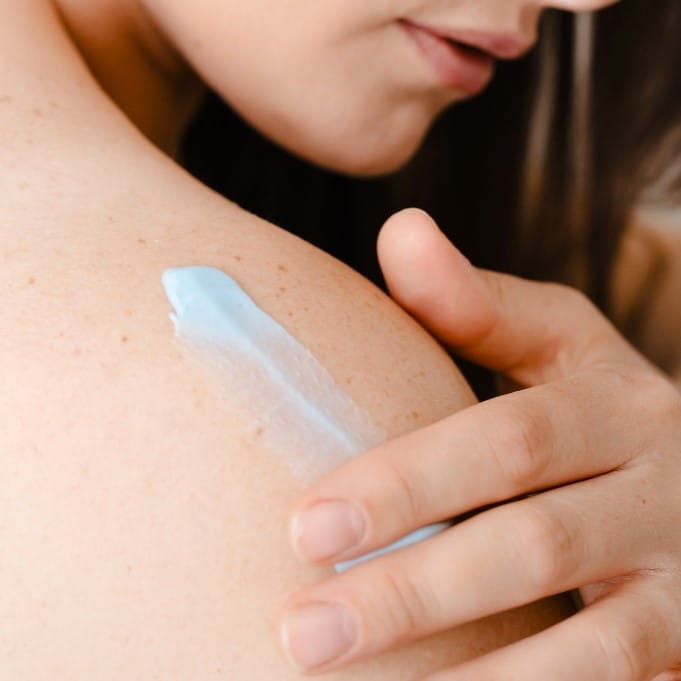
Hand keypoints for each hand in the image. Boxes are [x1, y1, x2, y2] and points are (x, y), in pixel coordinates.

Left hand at [278, 208, 680, 679]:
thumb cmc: (605, 408)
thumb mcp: (561, 344)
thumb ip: (477, 301)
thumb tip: (399, 229)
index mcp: (617, 407)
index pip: (507, 443)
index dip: (409, 484)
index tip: (303, 527)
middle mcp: (664, 494)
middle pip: (533, 547)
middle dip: (415, 593)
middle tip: (302, 635)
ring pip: (595, 653)